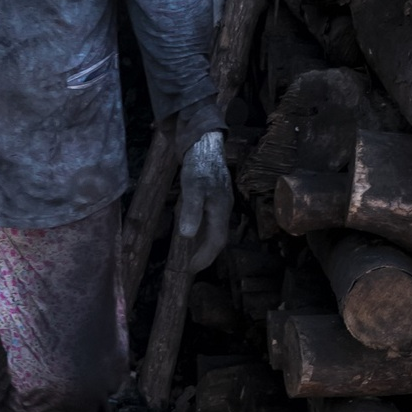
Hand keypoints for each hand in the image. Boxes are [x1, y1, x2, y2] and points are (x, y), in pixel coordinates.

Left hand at [175, 130, 232, 273]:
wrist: (204, 142)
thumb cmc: (198, 165)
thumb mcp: (192, 188)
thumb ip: (191, 211)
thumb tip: (187, 236)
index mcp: (221, 210)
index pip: (216, 241)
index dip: (205, 256)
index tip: (192, 269)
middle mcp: (224, 208)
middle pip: (218, 236)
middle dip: (206, 252)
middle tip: (192, 264)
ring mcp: (220, 201)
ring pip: (214, 228)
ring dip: (204, 242)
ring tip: (192, 252)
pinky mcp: (214, 194)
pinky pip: (210, 218)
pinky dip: (202, 228)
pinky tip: (192, 228)